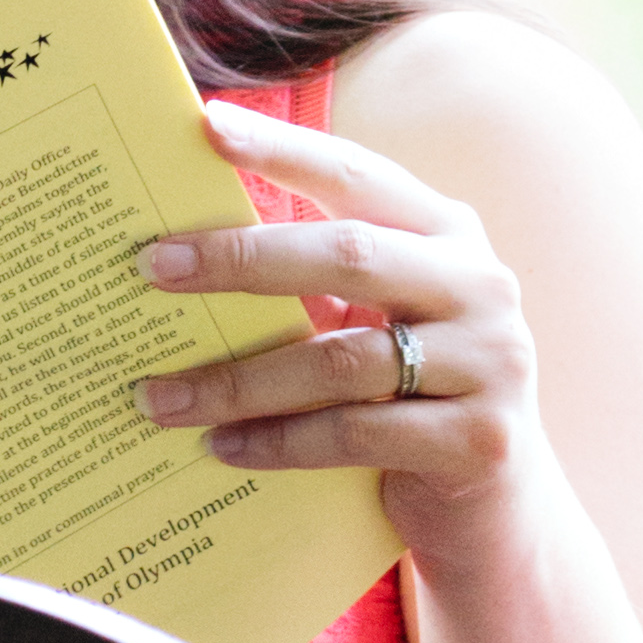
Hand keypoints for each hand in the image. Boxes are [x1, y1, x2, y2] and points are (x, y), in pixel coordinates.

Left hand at [134, 98, 552, 586]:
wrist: (492, 514)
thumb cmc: (410, 406)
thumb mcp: (376, 331)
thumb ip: (319, 291)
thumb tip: (190, 259)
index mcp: (450, 236)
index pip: (360, 176)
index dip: (287, 149)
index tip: (207, 127)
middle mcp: (481, 285)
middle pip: (346, 256)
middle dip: (239, 260)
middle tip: (150, 268)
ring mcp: (489, 362)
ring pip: (340, 361)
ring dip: (238, 381)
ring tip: (160, 398)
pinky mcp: (477, 441)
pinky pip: (354, 435)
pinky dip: (278, 443)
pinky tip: (221, 448)